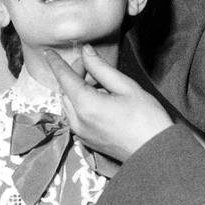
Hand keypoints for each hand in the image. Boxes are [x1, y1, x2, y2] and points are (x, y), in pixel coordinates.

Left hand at [45, 44, 171, 161]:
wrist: (155, 152)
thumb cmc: (146, 119)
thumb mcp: (126, 87)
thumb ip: (102, 68)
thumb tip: (87, 52)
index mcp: (85, 105)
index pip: (64, 78)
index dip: (56, 63)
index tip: (49, 52)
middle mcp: (77, 120)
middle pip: (65, 91)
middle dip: (74, 75)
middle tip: (92, 66)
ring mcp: (81, 132)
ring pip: (69, 104)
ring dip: (77, 90)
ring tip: (100, 83)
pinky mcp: (87, 140)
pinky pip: (76, 116)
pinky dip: (81, 103)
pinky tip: (101, 100)